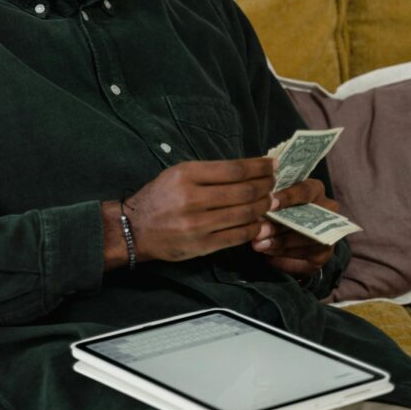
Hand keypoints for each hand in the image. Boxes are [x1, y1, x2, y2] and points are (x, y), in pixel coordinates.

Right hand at [102, 157, 275, 268]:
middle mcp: (192, 198)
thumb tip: (247, 171)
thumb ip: (209, 173)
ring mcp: (198, 224)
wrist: (134, 228)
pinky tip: (259, 222)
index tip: (272, 164)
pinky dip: (253, 228)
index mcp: (186, 175)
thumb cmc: (159, 197)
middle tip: (276, 183)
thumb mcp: (177, 174)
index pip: (234, 169)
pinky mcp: (201, 245)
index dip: (259, 167)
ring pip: (244, 213)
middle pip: (244, 191)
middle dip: (266, 186)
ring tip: (271, 201)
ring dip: (263, 206)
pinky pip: (237, 236)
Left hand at [251, 176, 336, 278]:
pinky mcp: (324, 253)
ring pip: (305, 238)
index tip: (269, 205)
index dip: (287, 197)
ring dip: (279, 242)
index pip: (305, 191)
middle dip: (279, 225)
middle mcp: (327, 209)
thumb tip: (256, 213)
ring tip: (259, 244)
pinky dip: (283, 253)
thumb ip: (270, 204)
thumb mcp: (276, 202)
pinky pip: (304, 254)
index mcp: (315, 189)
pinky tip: (268, 251)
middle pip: (305, 217)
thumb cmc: (280, 210)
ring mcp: (329, 232)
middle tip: (259, 232)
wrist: (292, 238)